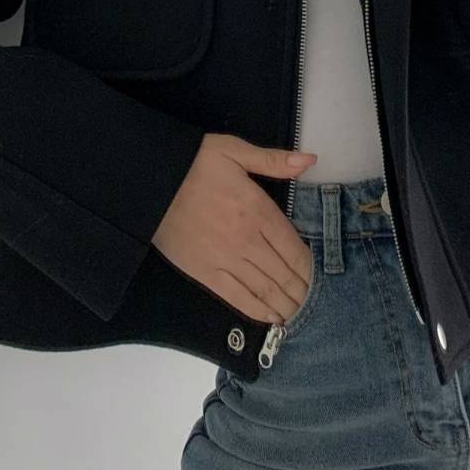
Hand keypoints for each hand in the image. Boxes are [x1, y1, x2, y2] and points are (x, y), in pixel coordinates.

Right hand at [152, 133, 316, 324]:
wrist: (150, 183)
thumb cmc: (194, 163)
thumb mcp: (235, 151)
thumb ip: (274, 160)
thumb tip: (310, 159)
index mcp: (258, 210)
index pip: (294, 248)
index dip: (310, 268)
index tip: (319, 278)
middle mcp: (246, 240)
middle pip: (283, 273)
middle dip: (301, 291)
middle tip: (313, 302)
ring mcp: (225, 260)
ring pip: (265, 289)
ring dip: (285, 304)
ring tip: (299, 314)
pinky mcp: (204, 273)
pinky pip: (237, 297)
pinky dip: (257, 310)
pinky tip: (271, 318)